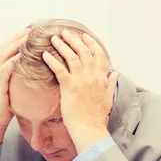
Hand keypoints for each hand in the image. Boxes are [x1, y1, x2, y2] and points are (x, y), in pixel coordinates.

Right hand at [0, 28, 30, 151]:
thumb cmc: (6, 108)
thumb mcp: (16, 90)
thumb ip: (22, 80)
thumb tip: (37, 74)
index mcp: (0, 70)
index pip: (8, 49)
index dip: (18, 38)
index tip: (31, 31)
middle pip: (5, 46)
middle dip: (18, 36)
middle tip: (31, 28)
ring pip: (4, 54)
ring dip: (16, 44)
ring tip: (28, 37)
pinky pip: (5, 69)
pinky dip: (13, 60)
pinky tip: (22, 55)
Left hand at [43, 30, 118, 152]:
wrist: (89, 128)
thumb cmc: (97, 115)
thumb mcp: (108, 96)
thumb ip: (111, 82)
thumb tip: (116, 73)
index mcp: (101, 77)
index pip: (98, 53)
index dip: (90, 43)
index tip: (84, 35)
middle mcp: (92, 75)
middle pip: (83, 51)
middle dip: (74, 39)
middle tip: (65, 32)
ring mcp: (81, 80)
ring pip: (71, 56)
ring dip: (62, 45)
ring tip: (54, 39)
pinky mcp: (69, 87)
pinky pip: (59, 69)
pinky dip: (51, 60)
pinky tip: (44, 54)